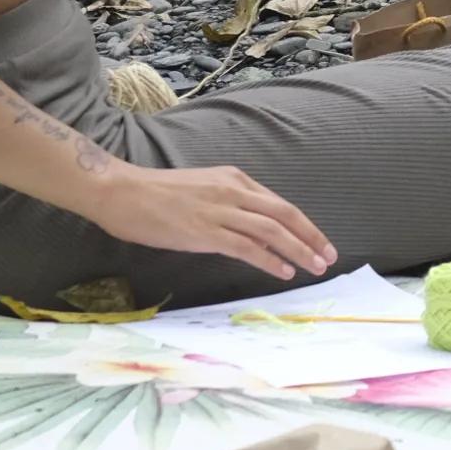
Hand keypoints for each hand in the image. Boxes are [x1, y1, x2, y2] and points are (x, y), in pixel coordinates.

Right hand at [90, 162, 334, 282]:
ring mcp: (220, 211)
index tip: (319, 241)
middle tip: (329, 257)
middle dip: (311, 237)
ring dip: (299, 250)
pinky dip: (270, 259)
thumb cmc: (155, 193)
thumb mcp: (202, 188)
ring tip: (315, 266)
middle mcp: (233, 191)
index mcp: (234, 179)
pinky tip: (284, 270)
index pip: (279, 204)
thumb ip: (227, 202)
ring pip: (272, 231)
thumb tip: (249, 225)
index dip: (304, 224)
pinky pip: (247, 247)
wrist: (121, 191)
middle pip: (285, 215)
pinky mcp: (205, 232)